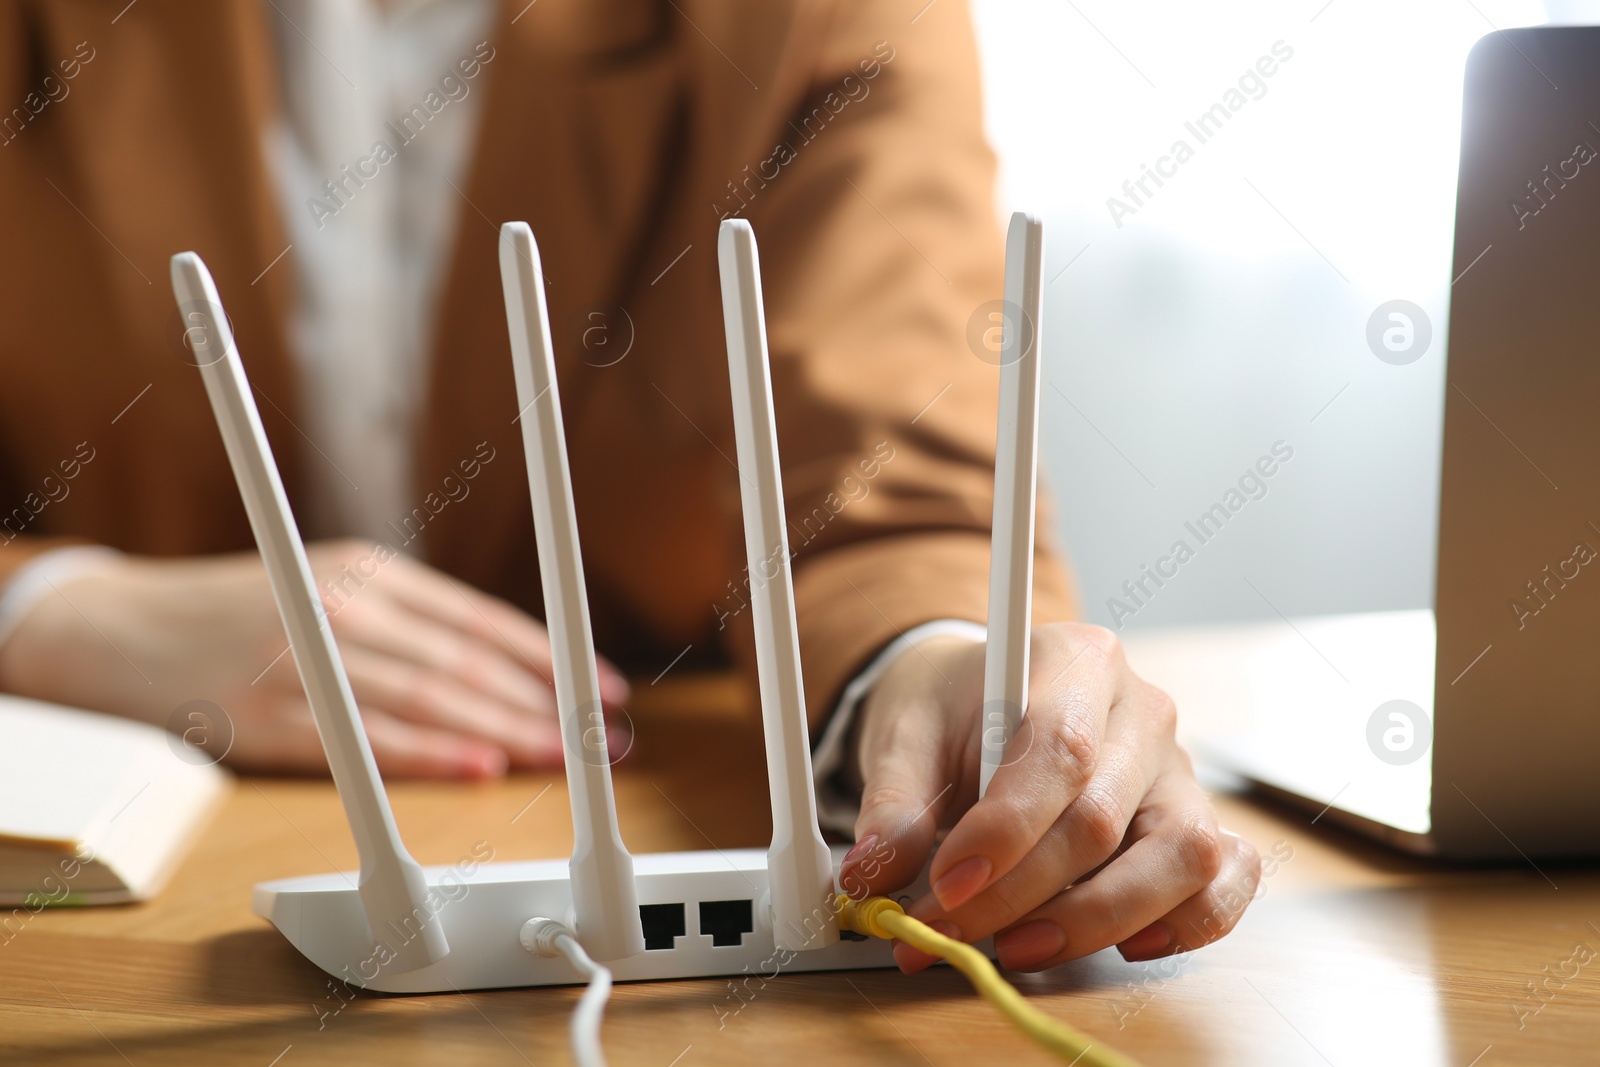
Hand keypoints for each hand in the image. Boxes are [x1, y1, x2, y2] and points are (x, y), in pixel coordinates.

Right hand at [0, 540, 628, 776]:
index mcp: (367, 573)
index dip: (552, 659)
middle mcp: (343, 609)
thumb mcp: (326, 586)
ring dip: (506, 731)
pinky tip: (478, 766)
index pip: (482, 620)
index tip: (607, 688)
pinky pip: (363, 740)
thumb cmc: (235, 612)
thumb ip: (406, 620)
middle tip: (604, 738)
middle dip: (547, 703)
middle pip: (467, 662)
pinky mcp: (266, 716)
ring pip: (428, 698)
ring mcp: (303, 661)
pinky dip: (426, 755)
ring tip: (563, 756)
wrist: (111, 628)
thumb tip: (500, 669)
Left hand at [838, 624, 1259, 970]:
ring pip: (1179, 856)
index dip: (1004, 832)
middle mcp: (1142, 712)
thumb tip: (872, 874)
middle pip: (1101, 819)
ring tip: (1018, 948)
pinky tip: (1124, 944)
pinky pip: (1227, 879)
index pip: (1058, 750)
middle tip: (946, 934)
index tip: (944, 886)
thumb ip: (891, 802)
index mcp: (1076, 661)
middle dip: (1018, 894)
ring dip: (1096, 921)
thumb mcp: (904, 736)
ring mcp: (1178, 771)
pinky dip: (1188, 923)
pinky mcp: (1196, 824)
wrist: (984, 702)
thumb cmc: (954, 712)